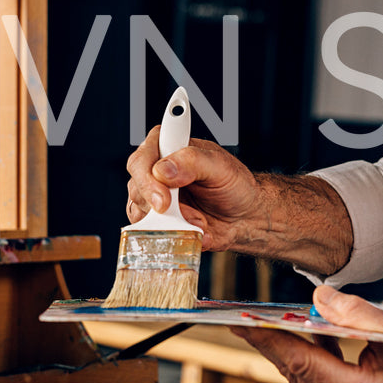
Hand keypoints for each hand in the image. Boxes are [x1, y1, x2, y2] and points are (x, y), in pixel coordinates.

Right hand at [125, 126, 265, 250]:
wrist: (245, 216)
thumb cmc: (234, 184)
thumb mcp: (220, 166)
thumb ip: (192, 161)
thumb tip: (162, 170)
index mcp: (167, 148)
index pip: (140, 158)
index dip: (146, 179)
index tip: (164, 199)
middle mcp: (155, 172)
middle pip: (136, 188)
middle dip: (162, 207)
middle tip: (189, 215)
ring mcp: (153, 198)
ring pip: (141, 214)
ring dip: (173, 223)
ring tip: (199, 220)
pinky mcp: (158, 221)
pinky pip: (153, 233)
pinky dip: (176, 235)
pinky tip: (196, 228)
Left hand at [233, 285, 382, 382]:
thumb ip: (358, 314)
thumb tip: (319, 297)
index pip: (298, 361)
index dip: (266, 338)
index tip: (239, 320)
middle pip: (296, 372)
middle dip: (271, 343)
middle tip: (244, 318)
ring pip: (308, 379)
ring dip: (293, 350)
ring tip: (272, 323)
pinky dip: (317, 359)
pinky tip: (319, 337)